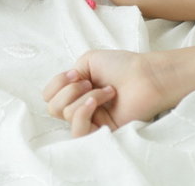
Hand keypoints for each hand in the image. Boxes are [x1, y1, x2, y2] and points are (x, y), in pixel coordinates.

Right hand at [43, 50, 177, 136]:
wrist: (145, 76)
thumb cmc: (122, 66)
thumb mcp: (87, 61)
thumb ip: (67, 76)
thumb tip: (61, 93)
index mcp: (77, 91)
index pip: (49, 96)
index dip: (56, 84)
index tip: (75, 74)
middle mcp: (81, 106)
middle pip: (53, 108)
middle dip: (68, 90)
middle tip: (89, 82)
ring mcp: (91, 121)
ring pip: (65, 115)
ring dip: (83, 96)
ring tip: (105, 90)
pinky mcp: (101, 132)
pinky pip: (78, 130)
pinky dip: (83, 111)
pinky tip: (97, 101)